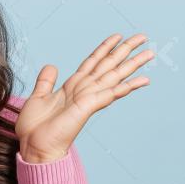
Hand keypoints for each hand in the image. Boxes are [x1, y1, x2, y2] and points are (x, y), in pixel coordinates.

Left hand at [15, 33, 154, 163]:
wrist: (34, 147)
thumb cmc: (35, 128)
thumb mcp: (38, 97)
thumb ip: (46, 81)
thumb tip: (52, 65)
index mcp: (72, 86)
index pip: (92, 62)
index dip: (104, 48)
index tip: (117, 36)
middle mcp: (84, 90)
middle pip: (109, 65)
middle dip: (125, 50)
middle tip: (143, 37)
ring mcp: (88, 98)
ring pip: (114, 76)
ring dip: (133, 64)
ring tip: (150, 53)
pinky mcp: (88, 107)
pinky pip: (111, 93)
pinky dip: (127, 86)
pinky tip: (143, 80)